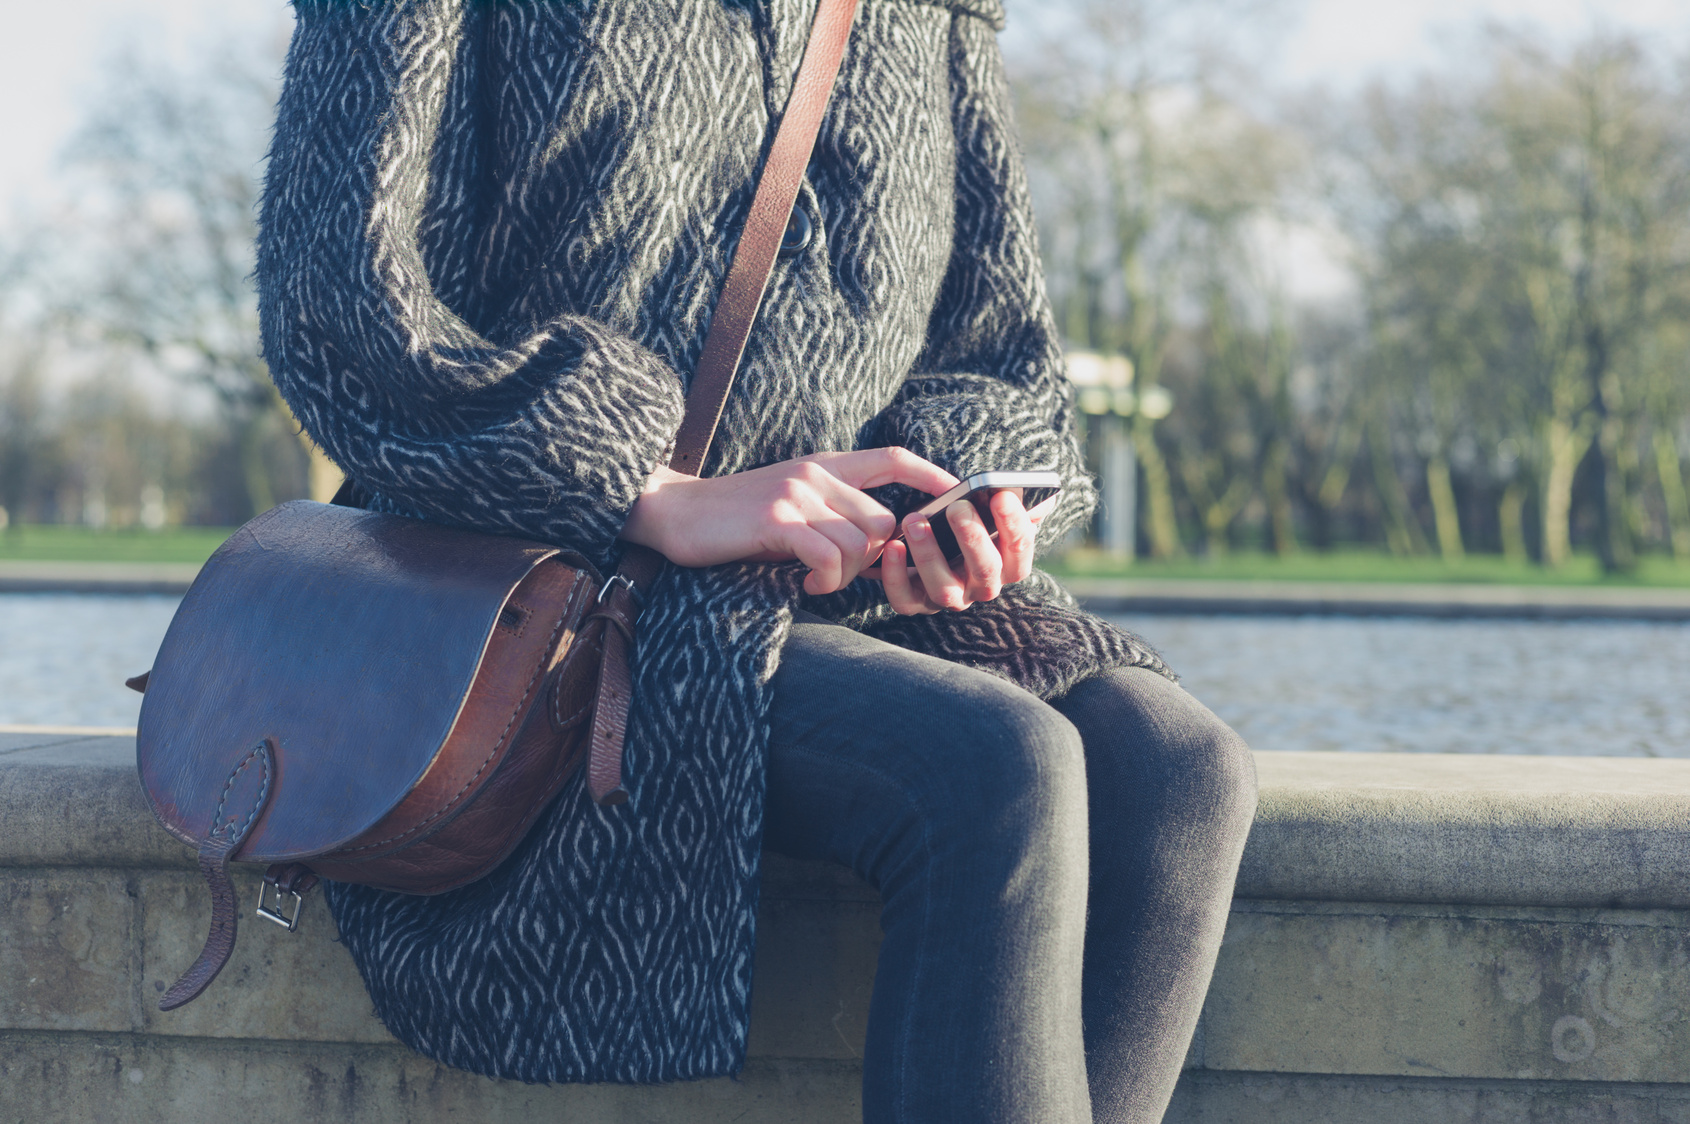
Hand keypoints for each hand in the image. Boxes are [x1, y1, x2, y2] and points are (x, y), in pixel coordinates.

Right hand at [618, 448, 958, 595]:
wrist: (672, 512)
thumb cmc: (734, 520)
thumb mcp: (790, 506)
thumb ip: (831, 515)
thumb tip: (878, 546)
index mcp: (823, 466)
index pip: (892, 459)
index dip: (931, 475)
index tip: (957, 493)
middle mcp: (815, 474)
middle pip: (884, 520)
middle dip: (875, 558)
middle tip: (843, 576)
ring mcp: (797, 495)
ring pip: (860, 543)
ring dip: (847, 575)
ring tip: (816, 581)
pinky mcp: (777, 521)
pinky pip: (828, 557)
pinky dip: (825, 580)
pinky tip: (804, 585)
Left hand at [874, 488, 1044, 615]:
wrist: (928, 537)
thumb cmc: (968, 519)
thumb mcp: (995, 510)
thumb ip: (1020, 504)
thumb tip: (1043, 499)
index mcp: (1006, 564)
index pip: (1020, 553)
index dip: (1015, 527)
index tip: (1001, 496)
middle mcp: (981, 587)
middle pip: (985, 571)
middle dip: (973, 538)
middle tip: (957, 507)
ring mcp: (948, 598)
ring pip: (944, 588)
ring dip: (930, 554)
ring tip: (915, 520)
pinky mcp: (914, 603)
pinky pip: (905, 599)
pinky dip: (896, 575)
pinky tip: (893, 545)